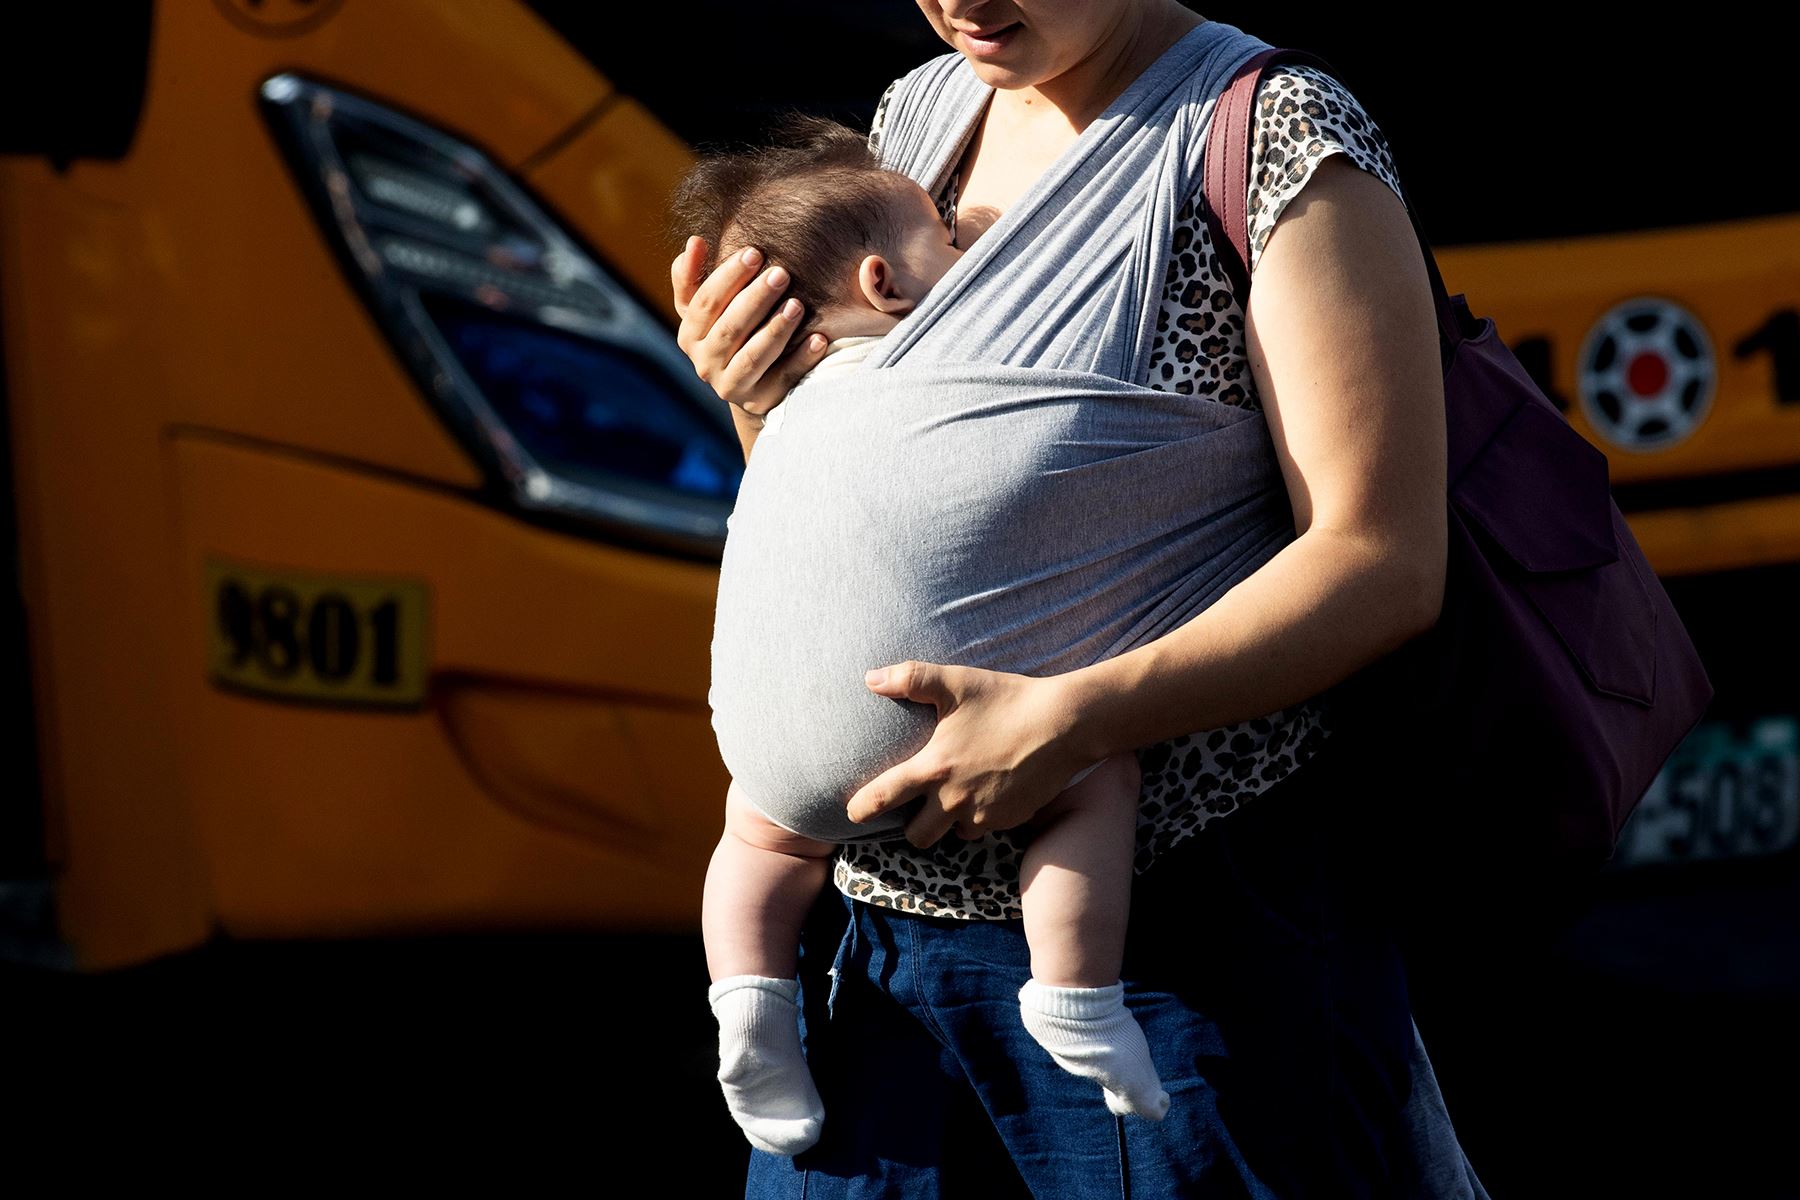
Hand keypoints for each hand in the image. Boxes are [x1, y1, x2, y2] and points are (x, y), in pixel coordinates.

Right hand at [670, 235, 830, 415]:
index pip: (705, 302)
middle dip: (755, 299)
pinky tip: (819, 339)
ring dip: (775, 330)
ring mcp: (731, 386)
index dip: (729, 276)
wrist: (751, 384)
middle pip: (729, 328)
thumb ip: (693, 276)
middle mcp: (705, 364)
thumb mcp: (709, 307)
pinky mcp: (761, 401)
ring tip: (797, 305)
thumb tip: (695, 242)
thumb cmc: (731, 330)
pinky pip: (783, 379)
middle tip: (781, 273)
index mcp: (690, 335)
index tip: (755, 252)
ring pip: (753, 356)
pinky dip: (802, 360)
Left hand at [844, 660, 1094, 848]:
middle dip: (912, 826)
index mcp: (935, 767)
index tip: (851, 813)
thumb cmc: (1008, 699)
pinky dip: (980, 815)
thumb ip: (910, 679)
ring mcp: (984, 813)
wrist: (1065, 724)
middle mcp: (955, 799)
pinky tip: (989, 789)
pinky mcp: (1010, 819)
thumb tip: (870, 678)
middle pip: (918, 836)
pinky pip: (985, 827)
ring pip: (954, 834)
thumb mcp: (957, 682)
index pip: (883, 798)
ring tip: (956, 795)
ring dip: (950, 821)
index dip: (861, 808)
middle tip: (917, 806)